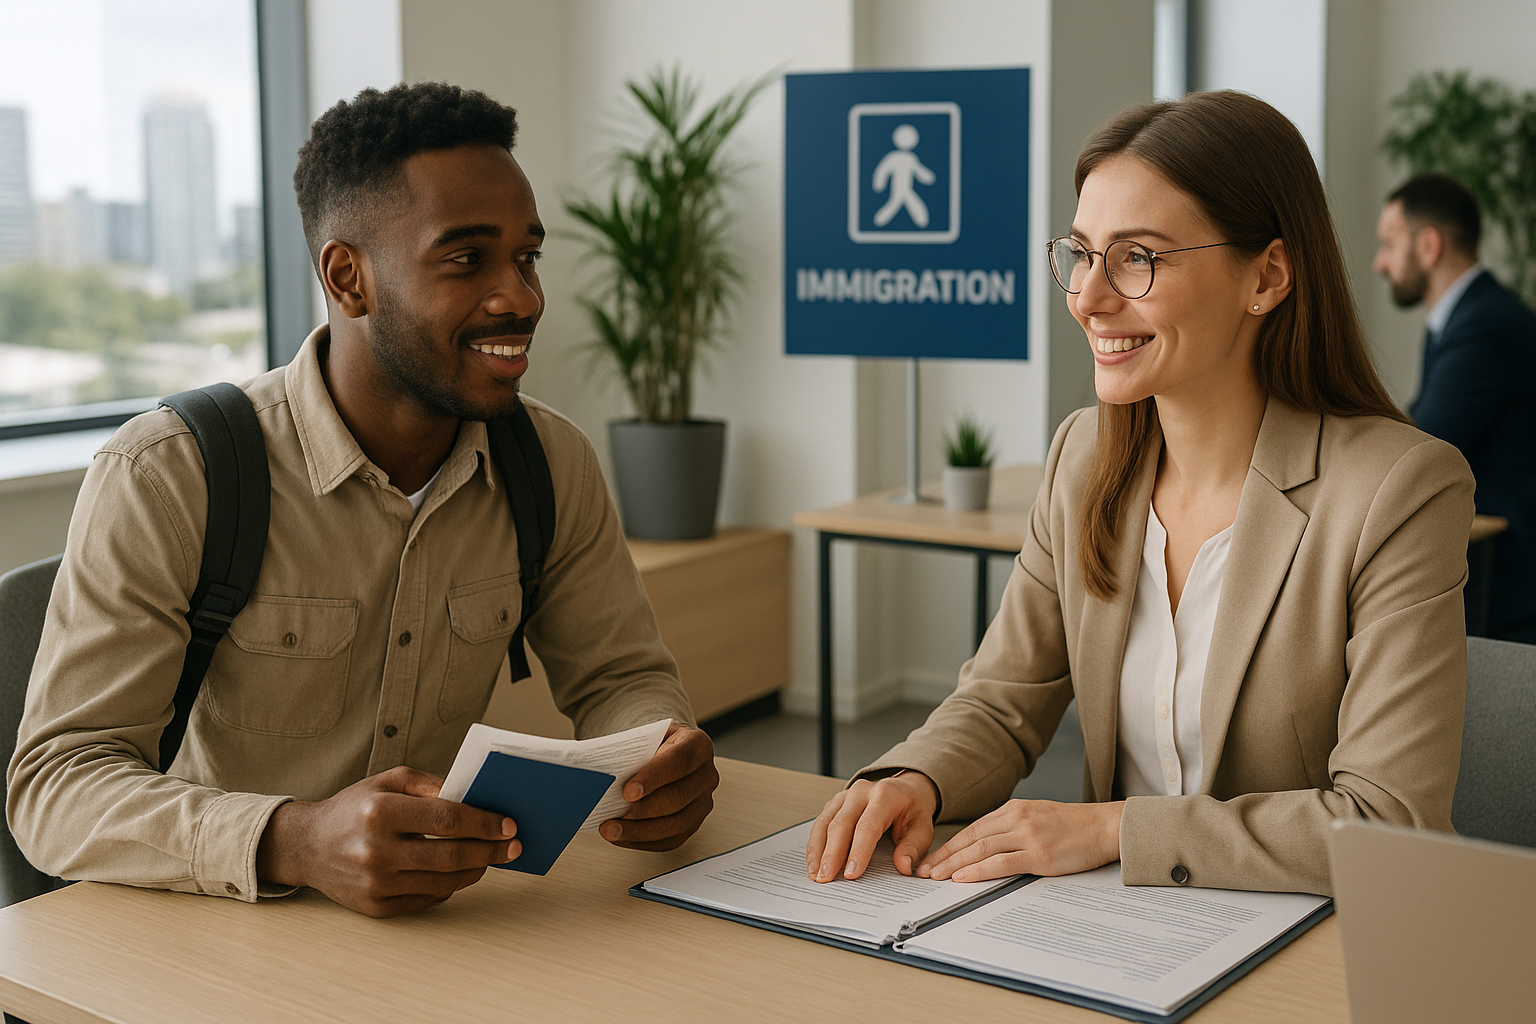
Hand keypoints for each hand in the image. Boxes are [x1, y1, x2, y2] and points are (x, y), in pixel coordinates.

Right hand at [256, 766, 519, 917]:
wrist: (307, 846)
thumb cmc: (354, 808)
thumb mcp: (388, 780)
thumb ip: (431, 784)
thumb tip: (474, 798)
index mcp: (380, 813)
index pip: (447, 820)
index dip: (484, 823)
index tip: (509, 824)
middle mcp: (376, 851)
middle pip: (451, 856)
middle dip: (491, 851)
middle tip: (514, 846)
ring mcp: (376, 884)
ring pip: (444, 882)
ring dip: (476, 870)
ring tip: (491, 857)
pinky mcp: (376, 908)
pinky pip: (428, 899)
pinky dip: (451, 886)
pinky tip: (461, 872)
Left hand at [599, 723, 717, 849]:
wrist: (667, 752)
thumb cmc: (654, 745)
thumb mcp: (646, 738)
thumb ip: (632, 753)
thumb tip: (606, 777)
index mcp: (697, 745)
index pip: (678, 761)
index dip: (653, 777)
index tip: (627, 792)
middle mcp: (706, 774)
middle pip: (678, 797)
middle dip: (642, 810)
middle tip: (613, 816)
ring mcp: (703, 801)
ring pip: (676, 823)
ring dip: (640, 831)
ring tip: (612, 830)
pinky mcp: (694, 823)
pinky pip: (672, 839)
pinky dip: (644, 841)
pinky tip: (623, 836)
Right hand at [805, 771, 939, 882]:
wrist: (905, 790)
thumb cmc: (912, 810)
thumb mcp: (923, 828)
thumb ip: (913, 848)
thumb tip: (903, 867)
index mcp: (885, 795)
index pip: (868, 825)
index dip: (858, 851)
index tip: (851, 874)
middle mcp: (861, 792)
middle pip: (841, 824)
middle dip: (832, 854)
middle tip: (826, 878)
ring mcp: (845, 796)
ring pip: (825, 823)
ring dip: (818, 851)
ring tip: (815, 874)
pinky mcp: (834, 803)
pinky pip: (820, 823)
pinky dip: (815, 845)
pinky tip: (813, 863)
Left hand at [918, 799, 1123, 881]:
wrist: (1105, 826)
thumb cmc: (1074, 826)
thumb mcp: (1037, 817)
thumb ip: (1013, 827)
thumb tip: (988, 846)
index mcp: (1013, 810)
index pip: (973, 829)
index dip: (949, 845)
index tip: (932, 858)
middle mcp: (1015, 819)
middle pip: (971, 839)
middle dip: (944, 856)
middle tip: (923, 870)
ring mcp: (1026, 836)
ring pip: (980, 850)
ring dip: (953, 864)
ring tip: (934, 876)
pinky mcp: (1038, 854)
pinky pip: (1001, 863)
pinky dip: (978, 870)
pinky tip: (962, 877)